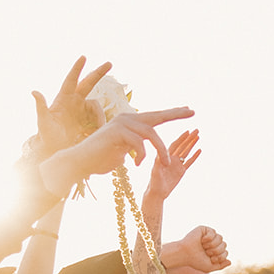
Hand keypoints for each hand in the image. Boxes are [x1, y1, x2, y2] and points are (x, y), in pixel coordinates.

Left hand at [31, 56, 112, 154]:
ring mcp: (84, 110)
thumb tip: (34, 91)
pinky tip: (93, 135)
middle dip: (98, 72)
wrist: (57, 151)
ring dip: (99, 118)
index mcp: (63, 99)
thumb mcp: (43, 122)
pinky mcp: (91, 120)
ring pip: (97, 106)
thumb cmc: (47, 136)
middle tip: (109, 63)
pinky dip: (100, 125)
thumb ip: (40, 107)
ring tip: (93, 132)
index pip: (71, 80)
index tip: (83, 57)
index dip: (77, 68)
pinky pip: (100, 119)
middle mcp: (75, 101)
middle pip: (88, 83)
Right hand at [39, 106, 192, 197]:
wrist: (81, 162)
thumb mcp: (124, 152)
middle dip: (175, 114)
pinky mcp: (116, 132)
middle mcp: (126, 118)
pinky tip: (138, 163)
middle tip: (192, 112)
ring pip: (150, 133)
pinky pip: (138, 142)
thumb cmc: (101, 159)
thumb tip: (143, 147)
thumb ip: (135, 147)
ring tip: (166, 163)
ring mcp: (121, 123)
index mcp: (130, 122)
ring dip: (161, 150)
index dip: (172, 113)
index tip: (189, 110)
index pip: (155, 117)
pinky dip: (142, 154)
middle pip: (156, 116)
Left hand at [146, 129, 201, 201]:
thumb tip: (161, 156)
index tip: (187, 132)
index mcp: (165, 157)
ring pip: (186, 152)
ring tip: (198, 137)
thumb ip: (158, 164)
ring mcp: (177, 164)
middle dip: (189, 138)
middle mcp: (171, 159)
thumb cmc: (154, 183)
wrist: (157, 193)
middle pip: (182, 146)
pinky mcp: (181, 171)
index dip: (181, 138)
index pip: (174, 145)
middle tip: (197, 130)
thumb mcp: (155, 172)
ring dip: (192, 144)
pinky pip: (189, 162)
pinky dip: (194, 156)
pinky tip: (199, 150)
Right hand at [162, 224, 230, 272]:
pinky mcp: (204, 229)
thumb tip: (230, 261)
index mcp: (215, 251)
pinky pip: (213, 232)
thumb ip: (220, 266)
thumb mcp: (209, 267)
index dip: (220, 256)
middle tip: (207, 252)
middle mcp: (213, 242)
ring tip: (204, 247)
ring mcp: (209, 235)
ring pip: (220, 238)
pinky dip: (208, 238)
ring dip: (213, 245)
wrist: (185, 254)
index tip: (211, 259)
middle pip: (224, 244)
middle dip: (217, 251)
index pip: (225, 252)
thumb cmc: (195, 261)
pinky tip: (202, 240)